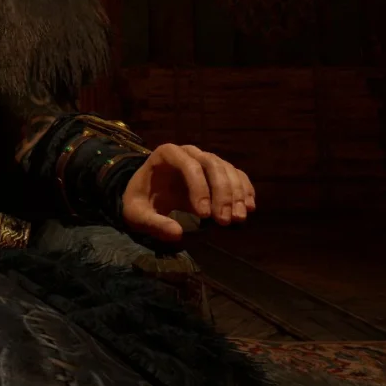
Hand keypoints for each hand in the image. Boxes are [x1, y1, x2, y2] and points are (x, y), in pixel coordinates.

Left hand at [120, 144, 255, 241]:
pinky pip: (236, 175)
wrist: (145, 194)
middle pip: (213, 164)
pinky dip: (244, 190)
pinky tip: (248, 207)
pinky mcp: (217, 171)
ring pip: (228, 169)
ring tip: (238, 219)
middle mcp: (189, 152)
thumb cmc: (140, 200)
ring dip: (236, 194)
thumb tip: (177, 234)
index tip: (204, 214)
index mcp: (167, 155)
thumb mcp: (137, 214)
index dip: (199, 188)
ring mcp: (205, 159)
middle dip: (222, 193)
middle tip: (225, 221)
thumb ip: (153, 223)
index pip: (189, 165)